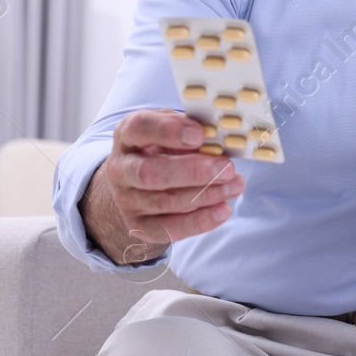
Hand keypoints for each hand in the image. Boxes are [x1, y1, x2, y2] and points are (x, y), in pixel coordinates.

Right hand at [86, 109, 243, 263]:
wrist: (139, 181)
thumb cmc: (163, 148)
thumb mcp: (173, 129)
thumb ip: (191, 129)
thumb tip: (217, 138)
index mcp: (127, 134)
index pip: (139, 128)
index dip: (168, 131)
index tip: (199, 135)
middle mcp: (120, 168)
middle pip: (148, 173)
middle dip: (192, 171)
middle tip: (226, 168)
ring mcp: (126, 199)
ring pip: (164, 202)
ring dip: (205, 195)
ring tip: (234, 186)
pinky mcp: (138, 225)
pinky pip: (168, 228)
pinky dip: (199, 221)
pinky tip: (223, 210)